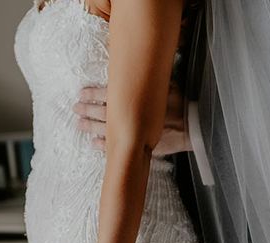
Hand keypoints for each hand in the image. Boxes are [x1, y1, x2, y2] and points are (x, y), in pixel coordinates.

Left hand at [75, 82, 190, 155]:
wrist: (194, 127)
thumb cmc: (182, 104)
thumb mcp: (167, 85)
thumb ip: (149, 80)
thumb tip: (137, 67)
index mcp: (137, 99)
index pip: (109, 94)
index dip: (93, 94)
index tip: (81, 92)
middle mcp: (132, 116)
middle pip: (103, 112)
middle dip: (87, 110)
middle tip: (76, 108)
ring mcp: (135, 134)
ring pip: (106, 130)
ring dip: (91, 127)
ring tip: (80, 124)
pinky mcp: (140, 147)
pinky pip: (118, 149)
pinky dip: (104, 146)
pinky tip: (94, 143)